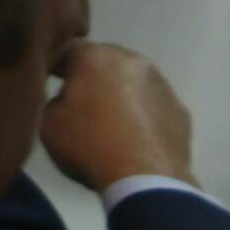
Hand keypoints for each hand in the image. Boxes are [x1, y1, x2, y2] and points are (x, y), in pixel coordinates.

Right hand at [41, 42, 196, 191]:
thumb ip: (55, 100)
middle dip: (93, 76)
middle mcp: (132, 60)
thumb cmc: (90, 147)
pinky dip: (145, 114)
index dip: (56, 64)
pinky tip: (137, 136)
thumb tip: (69, 99)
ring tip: (113, 121)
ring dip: (122, 93)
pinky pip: (155, 106)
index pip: (68, 49)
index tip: (49, 78)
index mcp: (95, 57)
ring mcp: (162, 84)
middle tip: (83, 100)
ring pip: (134, 81)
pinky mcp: (180, 110)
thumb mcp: (49, 123)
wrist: (145, 180)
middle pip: (106, 61)